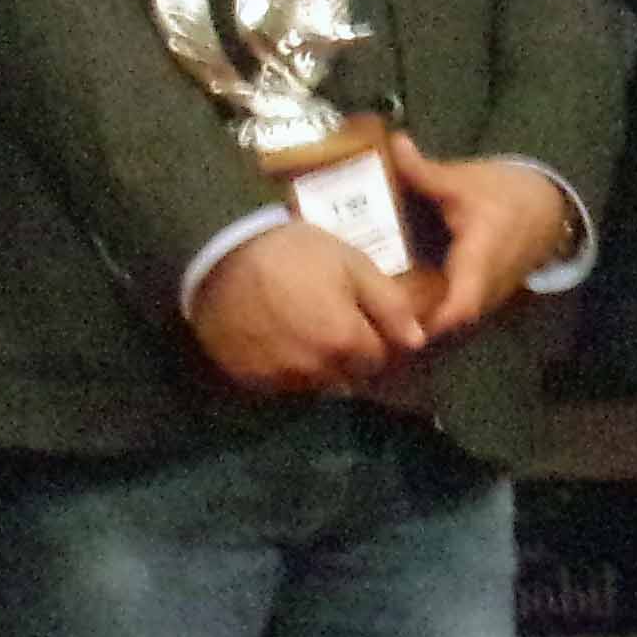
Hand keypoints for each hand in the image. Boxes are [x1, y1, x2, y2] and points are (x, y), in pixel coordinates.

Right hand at [189, 216, 428, 393]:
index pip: (378, 359)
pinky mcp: (250, 380)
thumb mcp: (350, 263)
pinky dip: (285, 369)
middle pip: (348, 376)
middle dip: (349, 357)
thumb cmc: (292, 252)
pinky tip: (278, 341)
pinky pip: (280, 384)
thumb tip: (417, 340)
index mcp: (346, 342)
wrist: (220, 255)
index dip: (375, 338)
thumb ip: (389, 303)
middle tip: (333, 324)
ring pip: (315, 384)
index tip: (363, 320)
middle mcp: (317, 371)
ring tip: (305, 333)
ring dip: (318, 366)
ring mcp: (281, 379)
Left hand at [388, 134, 575, 338]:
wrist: (548, 206)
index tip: (397, 319)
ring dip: (421, 318)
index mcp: (481, 256)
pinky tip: (401, 297)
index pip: (462, 304)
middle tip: (369, 314)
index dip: (433, 318)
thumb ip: (425, 171)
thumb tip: (394, 143)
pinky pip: (456, 311)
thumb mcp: (465, 180)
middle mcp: (486, 286)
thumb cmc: (507, 193)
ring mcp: (488, 296)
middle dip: (412, 322)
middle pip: (448, 321)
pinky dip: (431, 309)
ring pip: (452, 320)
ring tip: (377, 310)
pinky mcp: (485, 297)